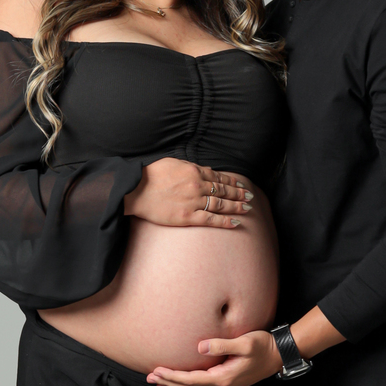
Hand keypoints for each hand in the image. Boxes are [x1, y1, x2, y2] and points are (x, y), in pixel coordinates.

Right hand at [123, 159, 255, 227]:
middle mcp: (197, 185)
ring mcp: (193, 201)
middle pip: (223, 190)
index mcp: (194, 171)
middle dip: (238, 193)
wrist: (135, 190)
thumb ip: (191, 167)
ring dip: (236, 206)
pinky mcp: (188, 217)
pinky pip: (211, 219)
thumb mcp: (173, 163)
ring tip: (247, 208)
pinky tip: (237, 222)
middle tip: (250, 197)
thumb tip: (206, 170)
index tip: (241, 184)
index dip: (232, 181)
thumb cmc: (151, 176)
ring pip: (221, 204)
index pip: (218, 177)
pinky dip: (226, 221)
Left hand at [147, 330, 282, 385]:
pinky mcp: (230, 385)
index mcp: (223, 377)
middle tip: (149, 379)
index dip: (172, 376)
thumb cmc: (263, 346)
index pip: (191, 379)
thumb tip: (201, 347)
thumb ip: (222, 345)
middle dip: (169, 383)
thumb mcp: (244, 342)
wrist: (280, 355)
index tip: (156, 371)